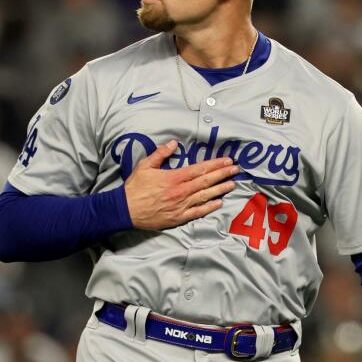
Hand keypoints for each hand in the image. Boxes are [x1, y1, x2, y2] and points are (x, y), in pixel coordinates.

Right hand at [125, 140, 239, 229]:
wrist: (126, 210)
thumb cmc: (135, 187)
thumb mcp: (145, 166)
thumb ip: (160, 153)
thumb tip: (174, 143)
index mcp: (174, 177)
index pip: (200, 169)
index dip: (215, 165)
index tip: (227, 161)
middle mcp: (181, 191)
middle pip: (206, 181)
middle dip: (222, 175)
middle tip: (235, 170)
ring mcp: (181, 205)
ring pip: (205, 196)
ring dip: (220, 189)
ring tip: (232, 184)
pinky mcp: (179, 217)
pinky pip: (198, 212)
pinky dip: (209, 207)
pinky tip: (219, 203)